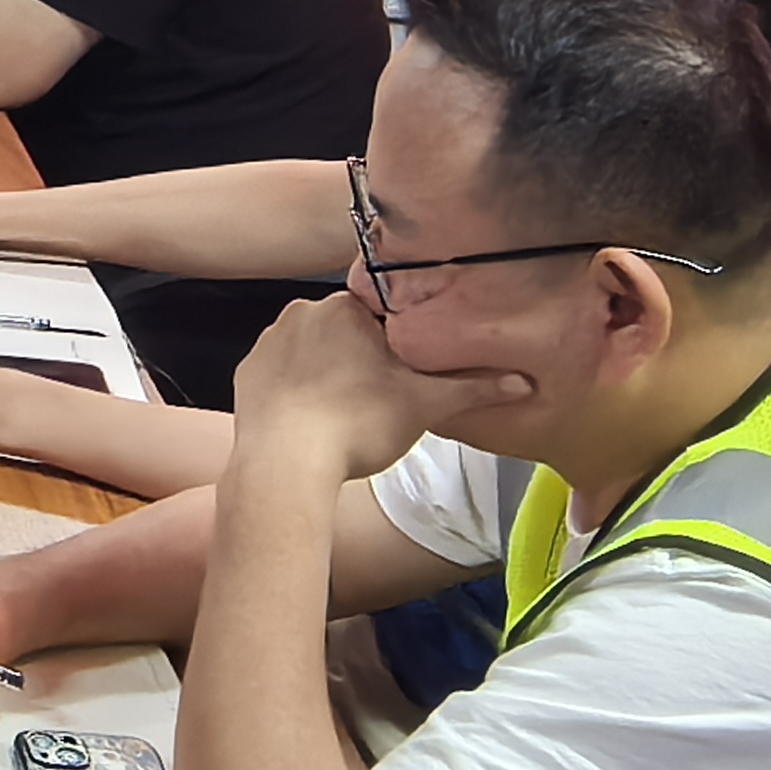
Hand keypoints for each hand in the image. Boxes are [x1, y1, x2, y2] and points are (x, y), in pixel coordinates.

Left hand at [232, 290, 533, 483]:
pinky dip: (298, 390)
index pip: (383, 313)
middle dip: (365, 356)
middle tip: (384, 395)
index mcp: (346, 307)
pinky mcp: (247, 371)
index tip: (408, 369)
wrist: (286, 462)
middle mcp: (302, 312)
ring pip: (313, 350)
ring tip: (349, 411)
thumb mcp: (425, 405)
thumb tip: (523, 381)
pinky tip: (314, 418)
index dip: (399, 342)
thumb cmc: (358, 425)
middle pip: (347, 330)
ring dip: (330, 372)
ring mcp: (269, 341)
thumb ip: (473, 388)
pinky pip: (281, 373)